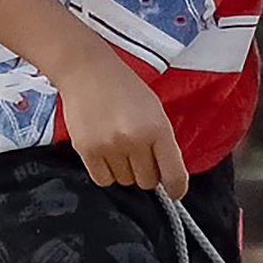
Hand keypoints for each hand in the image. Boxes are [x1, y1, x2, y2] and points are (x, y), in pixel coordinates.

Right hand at [58, 57, 188, 197]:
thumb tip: (168, 176)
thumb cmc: (124, 89)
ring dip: (125, 171)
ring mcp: (109, 146)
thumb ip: (163, 143)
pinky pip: (103, 179)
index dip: (177, 188)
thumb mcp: (156, 112)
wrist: (87, 70)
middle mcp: (135, 140)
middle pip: (148, 181)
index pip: (174, 175)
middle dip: (146, 172)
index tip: (175, 191)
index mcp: (158, 130)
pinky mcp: (86, 149)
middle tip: (138, 154)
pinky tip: (106, 154)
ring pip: (125, 181)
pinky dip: (107, 172)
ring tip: (119, 146)